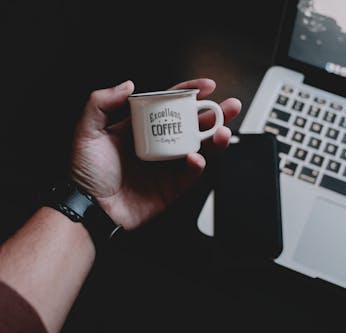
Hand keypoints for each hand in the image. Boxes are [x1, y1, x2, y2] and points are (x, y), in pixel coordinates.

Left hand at [71, 79, 240, 229]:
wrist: (90, 209)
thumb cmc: (85, 173)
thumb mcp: (87, 131)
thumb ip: (101, 103)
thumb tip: (128, 84)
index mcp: (142, 128)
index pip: (171, 105)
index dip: (190, 93)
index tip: (207, 86)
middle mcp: (158, 144)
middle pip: (192, 125)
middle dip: (214, 115)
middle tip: (229, 107)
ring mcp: (167, 165)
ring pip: (199, 148)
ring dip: (214, 139)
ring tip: (223, 131)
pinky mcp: (173, 186)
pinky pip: (192, 173)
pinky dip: (198, 165)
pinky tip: (196, 158)